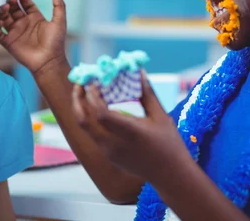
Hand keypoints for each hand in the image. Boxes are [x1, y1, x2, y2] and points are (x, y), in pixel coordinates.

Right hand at [0, 0, 67, 74]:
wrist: (49, 61)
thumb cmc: (55, 42)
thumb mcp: (59, 21)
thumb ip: (59, 6)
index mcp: (35, 18)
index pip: (25, 4)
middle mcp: (24, 24)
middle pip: (13, 9)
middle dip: (10, 2)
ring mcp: (15, 32)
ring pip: (3, 18)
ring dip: (2, 11)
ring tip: (5, 8)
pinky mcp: (8, 42)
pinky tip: (0, 22)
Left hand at [72, 70, 192, 186]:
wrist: (171, 176)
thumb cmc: (169, 144)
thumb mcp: (160, 116)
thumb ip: (147, 93)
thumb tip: (139, 72)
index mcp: (129, 132)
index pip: (100, 113)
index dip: (92, 96)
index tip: (91, 81)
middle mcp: (114, 144)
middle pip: (84, 121)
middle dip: (78, 100)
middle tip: (79, 84)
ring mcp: (109, 152)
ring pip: (86, 129)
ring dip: (83, 109)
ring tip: (86, 93)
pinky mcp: (109, 157)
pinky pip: (94, 135)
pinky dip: (91, 119)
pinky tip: (98, 108)